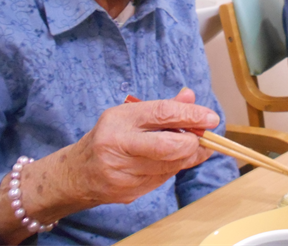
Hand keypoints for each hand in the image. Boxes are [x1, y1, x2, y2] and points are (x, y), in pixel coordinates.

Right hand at [0, 88, 219, 245]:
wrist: (76, 174)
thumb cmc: (109, 137)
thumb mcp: (130, 115)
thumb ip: (162, 108)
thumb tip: (191, 96)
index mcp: (119, 119)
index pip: (162, 114)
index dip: (191, 115)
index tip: (211, 118)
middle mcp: (117, 145)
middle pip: (169, 147)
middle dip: (192, 143)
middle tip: (201, 137)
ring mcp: (121, 172)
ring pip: (170, 165)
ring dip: (186, 156)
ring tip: (188, 145)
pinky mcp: (127, 192)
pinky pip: (163, 179)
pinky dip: (174, 167)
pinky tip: (171, 159)